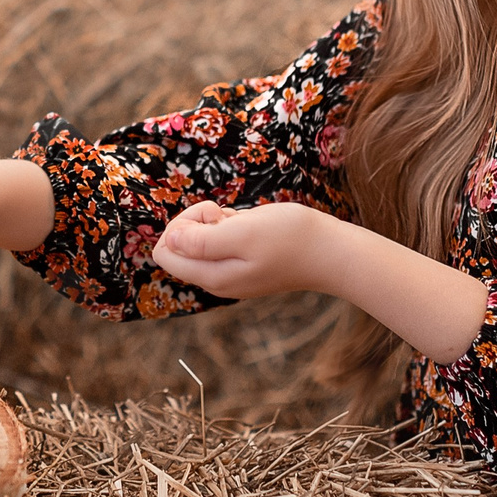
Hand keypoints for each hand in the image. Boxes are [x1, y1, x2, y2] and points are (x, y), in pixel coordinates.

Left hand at [150, 201, 345, 300]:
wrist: (331, 252)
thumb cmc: (290, 239)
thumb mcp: (242, 233)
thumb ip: (201, 240)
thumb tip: (169, 240)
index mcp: (212, 276)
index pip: (165, 252)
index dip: (180, 225)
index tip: (210, 217)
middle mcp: (217, 279)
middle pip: (180, 246)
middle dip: (198, 222)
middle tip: (227, 216)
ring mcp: (232, 273)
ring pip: (202, 241)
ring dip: (217, 222)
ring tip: (244, 222)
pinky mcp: (245, 263)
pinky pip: (222, 241)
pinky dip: (231, 226)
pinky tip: (253, 226)